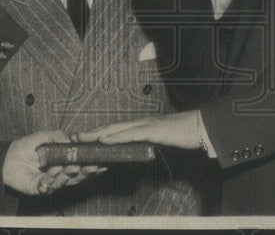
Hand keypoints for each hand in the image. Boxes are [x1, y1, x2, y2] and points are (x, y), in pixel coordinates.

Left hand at [3, 130, 102, 195]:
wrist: (6, 157)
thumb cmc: (25, 147)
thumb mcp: (44, 136)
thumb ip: (58, 136)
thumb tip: (73, 139)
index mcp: (63, 163)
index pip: (81, 165)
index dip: (92, 164)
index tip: (103, 162)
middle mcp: (59, 174)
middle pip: (77, 176)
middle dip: (86, 172)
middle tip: (93, 166)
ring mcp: (50, 183)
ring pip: (65, 182)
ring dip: (71, 174)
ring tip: (74, 166)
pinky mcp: (40, 188)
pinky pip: (49, 185)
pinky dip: (53, 178)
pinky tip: (55, 169)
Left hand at [76, 110, 201, 149]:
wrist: (201, 127)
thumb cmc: (184, 134)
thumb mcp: (163, 140)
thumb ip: (150, 143)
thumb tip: (140, 151)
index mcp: (143, 125)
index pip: (117, 129)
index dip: (100, 132)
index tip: (85, 137)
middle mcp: (141, 122)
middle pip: (112, 127)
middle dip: (92, 132)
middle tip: (74, 137)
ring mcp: (146, 125)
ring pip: (117, 129)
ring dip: (98, 134)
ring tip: (82, 138)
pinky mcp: (153, 131)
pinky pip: (130, 135)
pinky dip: (116, 137)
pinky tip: (104, 141)